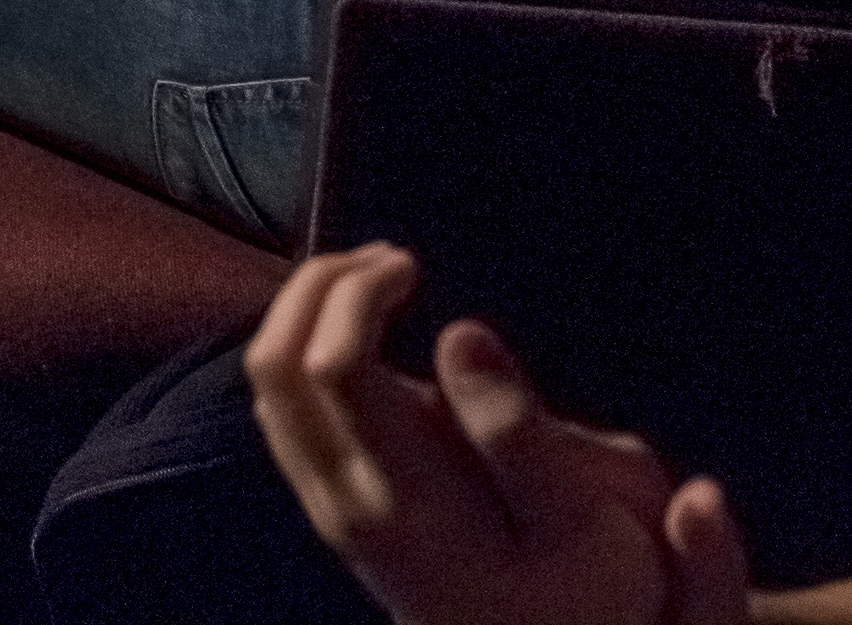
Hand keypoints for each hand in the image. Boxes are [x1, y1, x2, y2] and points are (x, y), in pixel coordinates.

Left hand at [244, 244, 731, 624]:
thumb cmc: (582, 595)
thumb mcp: (584, 526)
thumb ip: (518, 431)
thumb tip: (461, 333)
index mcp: (403, 501)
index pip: (330, 365)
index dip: (359, 292)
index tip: (414, 266)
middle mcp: (345, 503)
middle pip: (274, 363)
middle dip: (319, 285)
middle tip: (390, 259)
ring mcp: (328, 507)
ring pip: (267, 384)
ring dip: (308, 311)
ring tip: (383, 281)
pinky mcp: (332, 506)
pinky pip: (284, 409)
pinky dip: (307, 347)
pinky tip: (369, 331)